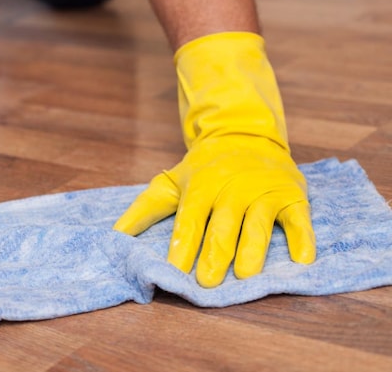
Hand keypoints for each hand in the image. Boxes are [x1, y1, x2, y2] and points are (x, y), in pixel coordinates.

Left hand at [114, 32, 315, 286]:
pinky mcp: (292, 196)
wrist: (245, 134)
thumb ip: (144, 210)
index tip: (175, 271)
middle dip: (215, 254)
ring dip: (253, 249)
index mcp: (201, 188)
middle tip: (208, 283)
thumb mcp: (170, 183)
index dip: (183, 246)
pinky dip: (302, 238)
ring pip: (258, 224)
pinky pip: (298, 219)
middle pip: (223, 226)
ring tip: (247, 275)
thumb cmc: (202, 169)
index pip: (190, 221)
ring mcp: (263, 193)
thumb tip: (114, 237)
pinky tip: (301, 260)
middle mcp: (232, 190)